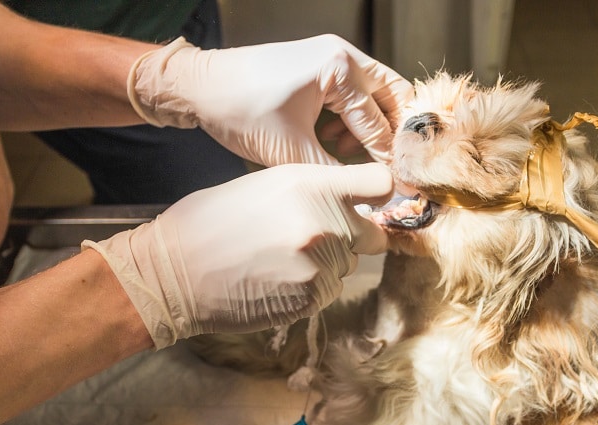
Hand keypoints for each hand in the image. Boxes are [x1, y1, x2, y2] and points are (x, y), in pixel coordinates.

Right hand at [85, 163, 392, 347]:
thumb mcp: (265, 185)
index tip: (374, 202)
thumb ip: (314, 191)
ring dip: (327, 265)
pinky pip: (327, 291)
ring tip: (280, 259)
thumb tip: (349, 203)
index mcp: (311, 184)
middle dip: (354, 237)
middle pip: (374, 234)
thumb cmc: (211, 221)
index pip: (381, 183)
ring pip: (348, 266)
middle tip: (316, 237)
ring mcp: (320, 264)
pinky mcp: (311, 298)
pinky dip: (309, 288)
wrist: (175, 272)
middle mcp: (324, 222)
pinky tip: (275, 279)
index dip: (382, 194)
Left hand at [128, 35, 412, 166]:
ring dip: (370, 127)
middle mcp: (342, 55)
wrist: (200, 87)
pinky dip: (350, 119)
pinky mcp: (318, 67)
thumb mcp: (292, 152)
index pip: (380, 122)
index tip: (397, 186)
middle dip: (391, 136)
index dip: (388, 159)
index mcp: (340, 68)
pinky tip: (331, 142)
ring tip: (346, 154)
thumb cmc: (239, 110)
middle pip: (392, 97)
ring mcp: (330, 57)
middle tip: (387, 168)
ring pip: (373, 95)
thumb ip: (335, 173)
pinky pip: (351, 94)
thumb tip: (366, 196)